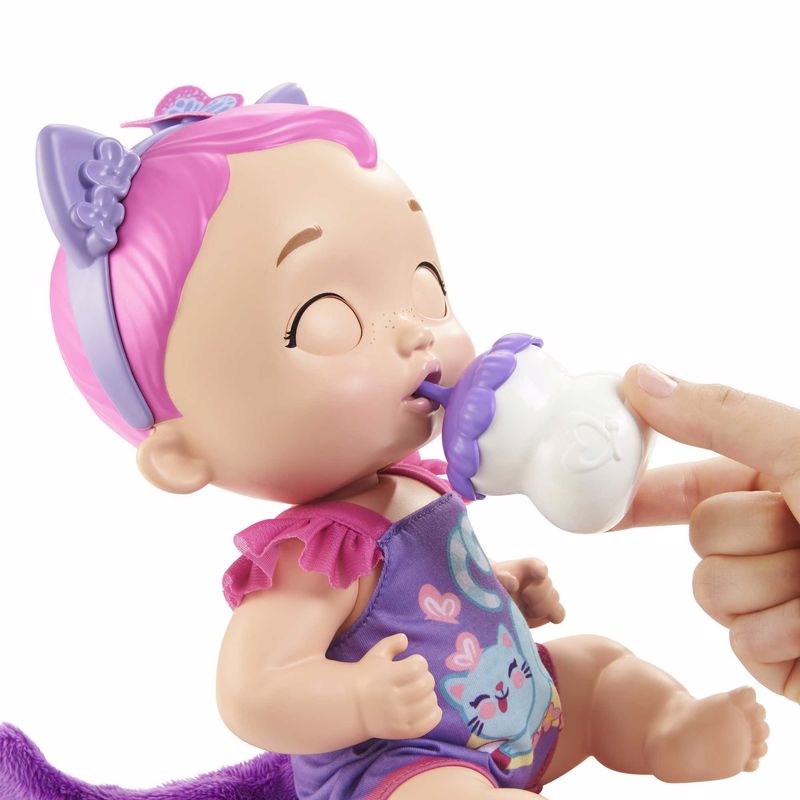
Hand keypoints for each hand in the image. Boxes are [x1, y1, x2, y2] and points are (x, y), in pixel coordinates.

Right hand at [355, 633, 441, 739]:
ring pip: (430, 702)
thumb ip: (391, 643)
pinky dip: (434, 714)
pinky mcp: (403, 731)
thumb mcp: (376, 655)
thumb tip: (405, 638)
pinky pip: (429, 723)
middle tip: (416, 679)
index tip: (411, 663)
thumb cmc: (367, 676)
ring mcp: (399, 717)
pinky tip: (427, 707)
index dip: (419, 662)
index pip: (419, 666)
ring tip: (420, 693)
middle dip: (425, 677)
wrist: (353, 707)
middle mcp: (394, 697)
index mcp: (388, 676)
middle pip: (427, 683)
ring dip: (429, 694)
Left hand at [492, 558, 565, 627]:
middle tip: (525, 597)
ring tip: (527, 610)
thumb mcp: (490, 579)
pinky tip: (534, 616)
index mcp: (525, 568)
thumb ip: (499, 578)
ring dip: (541, 606)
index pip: (536, 565)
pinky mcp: (548, 612)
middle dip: (538, 593)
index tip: (540, 575)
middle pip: (547, 584)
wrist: (494, 602)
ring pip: (555, 599)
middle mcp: (538, 580)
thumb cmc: (491, 585)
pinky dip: (551, 616)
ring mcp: (545, 596)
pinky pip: (559, 614)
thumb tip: (514, 584)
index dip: (539, 569)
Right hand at [613, 363, 799, 700]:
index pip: (692, 483)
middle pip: (700, 534)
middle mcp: (780, 540)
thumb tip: (640, 378)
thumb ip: (719, 414)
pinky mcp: (782, 660)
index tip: (602, 495)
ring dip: (773, 588)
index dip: (645, 488)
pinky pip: (739, 642)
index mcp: (787, 484)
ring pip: (711, 590)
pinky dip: (786, 637)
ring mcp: (779, 601)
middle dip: (750, 534)